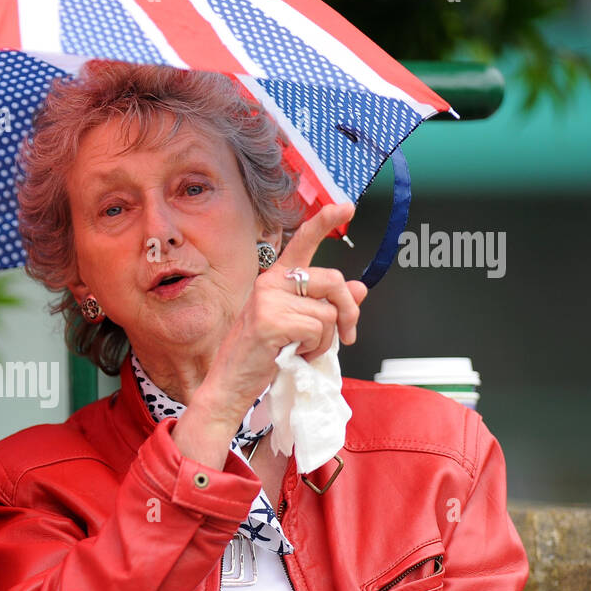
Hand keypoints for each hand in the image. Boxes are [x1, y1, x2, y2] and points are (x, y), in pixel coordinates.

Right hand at [190, 203, 367, 433]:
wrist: (231, 385)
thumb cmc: (260, 357)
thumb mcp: (299, 326)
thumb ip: (327, 305)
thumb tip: (359, 288)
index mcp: (276, 280)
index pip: (302, 242)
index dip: (325, 221)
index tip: (346, 206)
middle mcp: (270, 283)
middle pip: (333, 280)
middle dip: (349, 311)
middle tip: (348, 335)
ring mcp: (268, 300)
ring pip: (328, 312)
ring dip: (325, 341)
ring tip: (302, 350)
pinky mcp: (270, 321)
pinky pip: (317, 330)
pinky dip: (314, 349)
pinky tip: (294, 355)